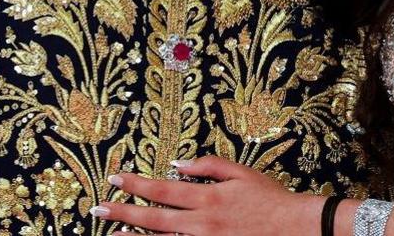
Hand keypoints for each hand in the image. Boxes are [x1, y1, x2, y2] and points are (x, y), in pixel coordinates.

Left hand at [92, 156, 325, 235]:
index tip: (115, 178)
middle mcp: (201, 223)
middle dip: (123, 212)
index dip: (136, 184)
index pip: (162, 189)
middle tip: (98, 208)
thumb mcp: (241, 172)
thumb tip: (177, 163)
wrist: (294, 229)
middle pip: (153, 218)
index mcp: (207, 197)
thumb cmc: (269, 199)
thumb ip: (208, 165)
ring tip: (112, 232)